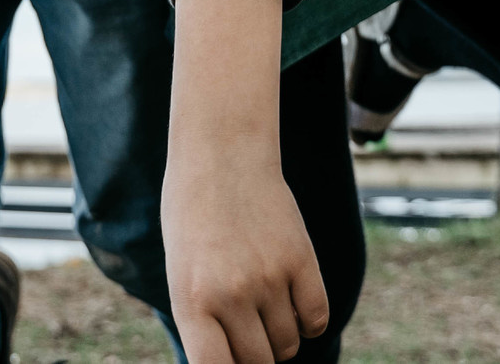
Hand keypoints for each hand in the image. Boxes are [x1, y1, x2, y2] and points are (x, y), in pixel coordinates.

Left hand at [163, 127, 327, 363]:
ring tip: (266, 306)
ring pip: (288, 344)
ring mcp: (268, 278)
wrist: (221, 156)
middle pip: (258, 361)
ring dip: (281, 337)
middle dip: (255, 354)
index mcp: (190, 301)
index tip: (233, 360)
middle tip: (248, 329)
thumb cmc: (193, 220)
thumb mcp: (183, 273)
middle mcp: (230, 294)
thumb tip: (234, 363)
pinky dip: (308, 321)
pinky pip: (317, 318)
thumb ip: (205, 323)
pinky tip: (294, 303)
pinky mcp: (301, 260)